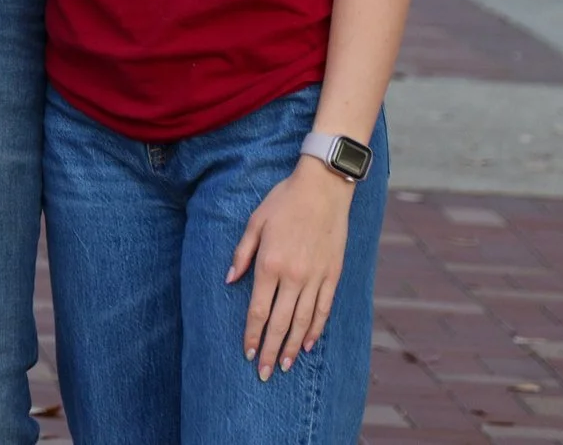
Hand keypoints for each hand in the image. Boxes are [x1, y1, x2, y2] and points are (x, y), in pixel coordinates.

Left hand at [226, 162, 352, 379]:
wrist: (323, 189)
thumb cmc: (284, 202)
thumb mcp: (254, 222)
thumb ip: (242, 254)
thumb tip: (230, 280)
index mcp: (270, 264)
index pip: (257, 310)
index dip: (251, 334)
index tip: (246, 353)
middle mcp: (293, 276)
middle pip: (279, 322)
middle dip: (270, 350)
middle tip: (263, 373)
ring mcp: (316, 278)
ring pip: (302, 321)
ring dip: (292, 346)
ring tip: (283, 366)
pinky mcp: (333, 275)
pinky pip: (323, 309)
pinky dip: (315, 329)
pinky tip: (307, 344)